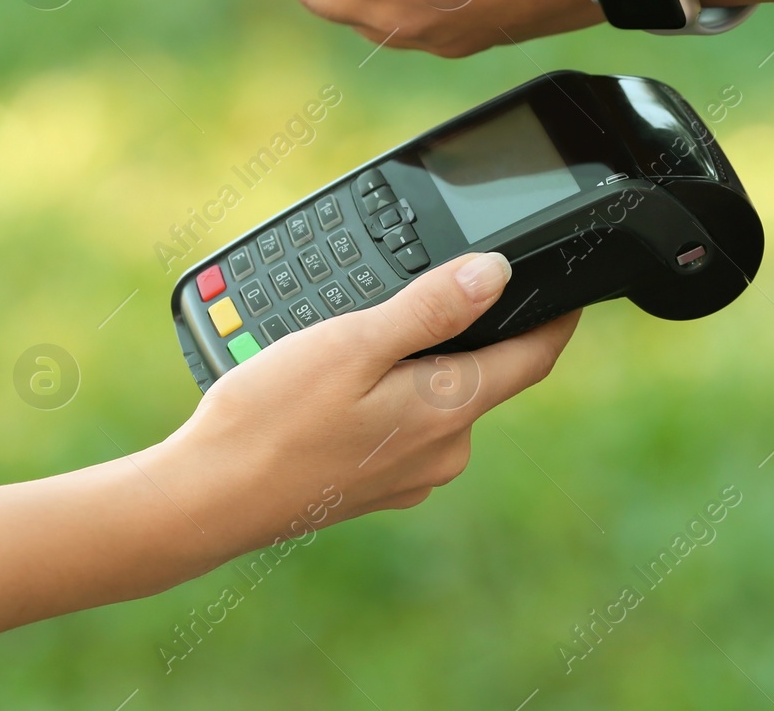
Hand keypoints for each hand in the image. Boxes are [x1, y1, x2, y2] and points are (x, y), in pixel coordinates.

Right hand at [156, 251, 577, 556]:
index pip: (535, 356)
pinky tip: (340, 384)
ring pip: (440, 399)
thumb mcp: (355, 343)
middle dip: (465, 331)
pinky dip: (389, 395)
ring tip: (361, 336)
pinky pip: (404, 425)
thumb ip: (432, 307)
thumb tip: (496, 274)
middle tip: (422, 290)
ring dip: (419, 363)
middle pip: (485, 373)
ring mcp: (413, 475)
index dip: (555, 314)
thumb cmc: (272, 420)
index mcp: (450, 410)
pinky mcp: (380, 486)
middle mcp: (445, 452)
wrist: (207, 500)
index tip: (566, 283)